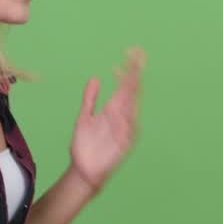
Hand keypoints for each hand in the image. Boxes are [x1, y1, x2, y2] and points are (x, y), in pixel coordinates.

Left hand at [69, 47, 143, 193]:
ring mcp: (124, 128)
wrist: (83, 170)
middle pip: (132, 91)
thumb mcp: (84, 117)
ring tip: (134, 74)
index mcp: (113, 109)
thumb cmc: (85, 145)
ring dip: (134, 91)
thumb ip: (90, 98)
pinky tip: (129, 103)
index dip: (126, 70)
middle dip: (135, 74)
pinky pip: (129, 127)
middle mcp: (121, 116)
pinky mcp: (124, 142)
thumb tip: (95, 78)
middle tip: (139, 55)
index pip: (124, 85)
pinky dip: (130, 115)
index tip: (128, 53)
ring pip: (132, 105)